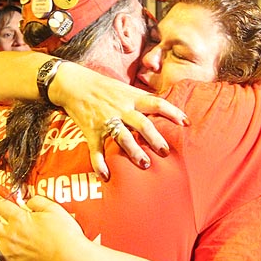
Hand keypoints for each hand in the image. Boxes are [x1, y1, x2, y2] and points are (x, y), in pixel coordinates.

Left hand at [0, 196, 88, 260]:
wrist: (71, 260)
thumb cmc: (65, 234)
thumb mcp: (54, 209)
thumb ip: (38, 201)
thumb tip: (28, 201)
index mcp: (18, 219)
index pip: (0, 205)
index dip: (3, 205)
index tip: (6, 208)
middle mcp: (9, 235)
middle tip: (0, 226)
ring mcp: (9, 255)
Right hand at [48, 63, 187, 179]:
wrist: (74, 84)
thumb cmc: (103, 87)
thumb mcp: (125, 89)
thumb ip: (142, 99)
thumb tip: (163, 107)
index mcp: (131, 98)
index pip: (157, 103)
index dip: (173, 112)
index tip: (186, 123)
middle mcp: (121, 109)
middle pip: (142, 123)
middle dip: (154, 138)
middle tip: (165, 151)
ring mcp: (105, 120)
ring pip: (122, 137)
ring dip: (134, 151)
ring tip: (145, 164)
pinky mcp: (91, 131)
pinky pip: (95, 150)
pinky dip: (99, 164)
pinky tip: (106, 176)